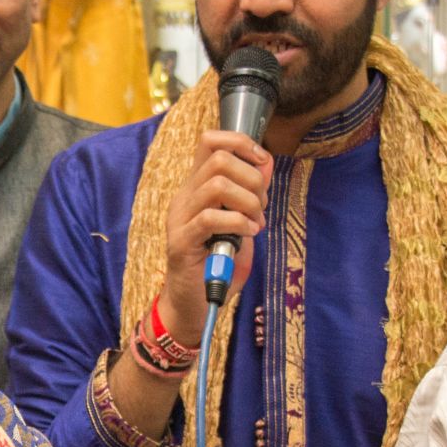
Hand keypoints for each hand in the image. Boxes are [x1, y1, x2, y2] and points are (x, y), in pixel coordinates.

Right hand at [157, 130, 272, 348]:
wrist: (194, 305)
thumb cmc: (218, 265)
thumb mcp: (241, 222)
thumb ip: (251, 193)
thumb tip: (266, 163)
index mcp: (196, 188)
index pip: (210, 141)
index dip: (240, 142)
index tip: (262, 162)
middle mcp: (184, 198)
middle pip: (218, 158)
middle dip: (252, 177)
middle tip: (260, 205)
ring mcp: (180, 219)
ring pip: (216, 185)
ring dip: (247, 201)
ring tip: (255, 222)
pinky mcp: (182, 243)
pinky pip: (211, 218)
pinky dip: (239, 223)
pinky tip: (249, 234)